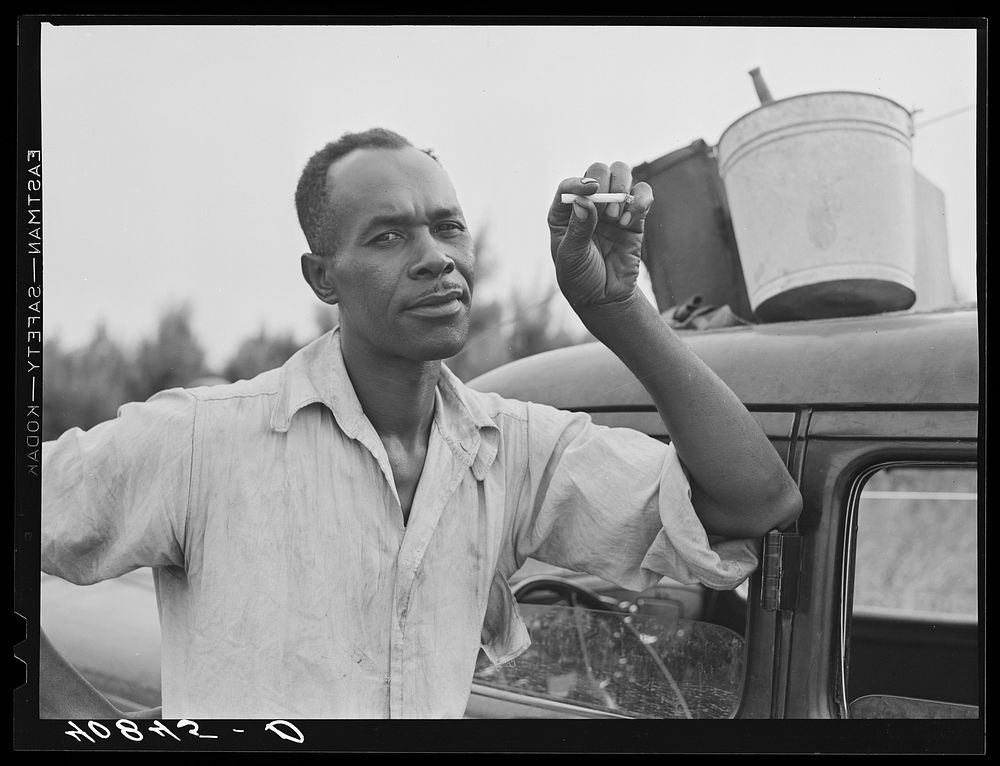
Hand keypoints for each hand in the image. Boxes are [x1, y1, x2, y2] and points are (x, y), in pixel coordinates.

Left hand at [547, 161, 652, 309]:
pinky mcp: (634, 216)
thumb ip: (578, 229)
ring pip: (621, 173)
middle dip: (603, 184)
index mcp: (564, 213)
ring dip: (621, 187)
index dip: (579, 183)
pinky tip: (630, 220)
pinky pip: (642, 194)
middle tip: (605, 212)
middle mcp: (588, 205)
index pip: (569, 185)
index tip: (591, 190)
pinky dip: (641, 199)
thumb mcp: (572, 257)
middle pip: (597, 171)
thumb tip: (584, 200)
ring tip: (616, 218)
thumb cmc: (580, 278)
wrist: (605, 298)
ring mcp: (612, 208)